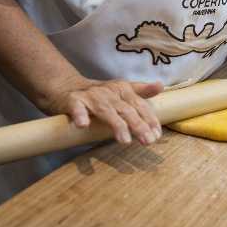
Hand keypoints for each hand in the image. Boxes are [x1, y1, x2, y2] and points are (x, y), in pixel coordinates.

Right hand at [41, 76, 163, 145]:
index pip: (140, 105)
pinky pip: (76, 108)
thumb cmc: (100, 94)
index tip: (157, 135)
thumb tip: (161, 86)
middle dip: (138, 125)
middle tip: (148, 141)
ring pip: (106, 111)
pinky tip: (83, 125)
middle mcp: (109, 92)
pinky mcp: (73, 101)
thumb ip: (142, 91)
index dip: (150, 120)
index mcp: (122, 89)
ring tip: (125, 141)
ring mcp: (91, 96)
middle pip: (126, 110)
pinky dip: (80, 115)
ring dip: (116, 125)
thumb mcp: (122, 90)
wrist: (66, 86)